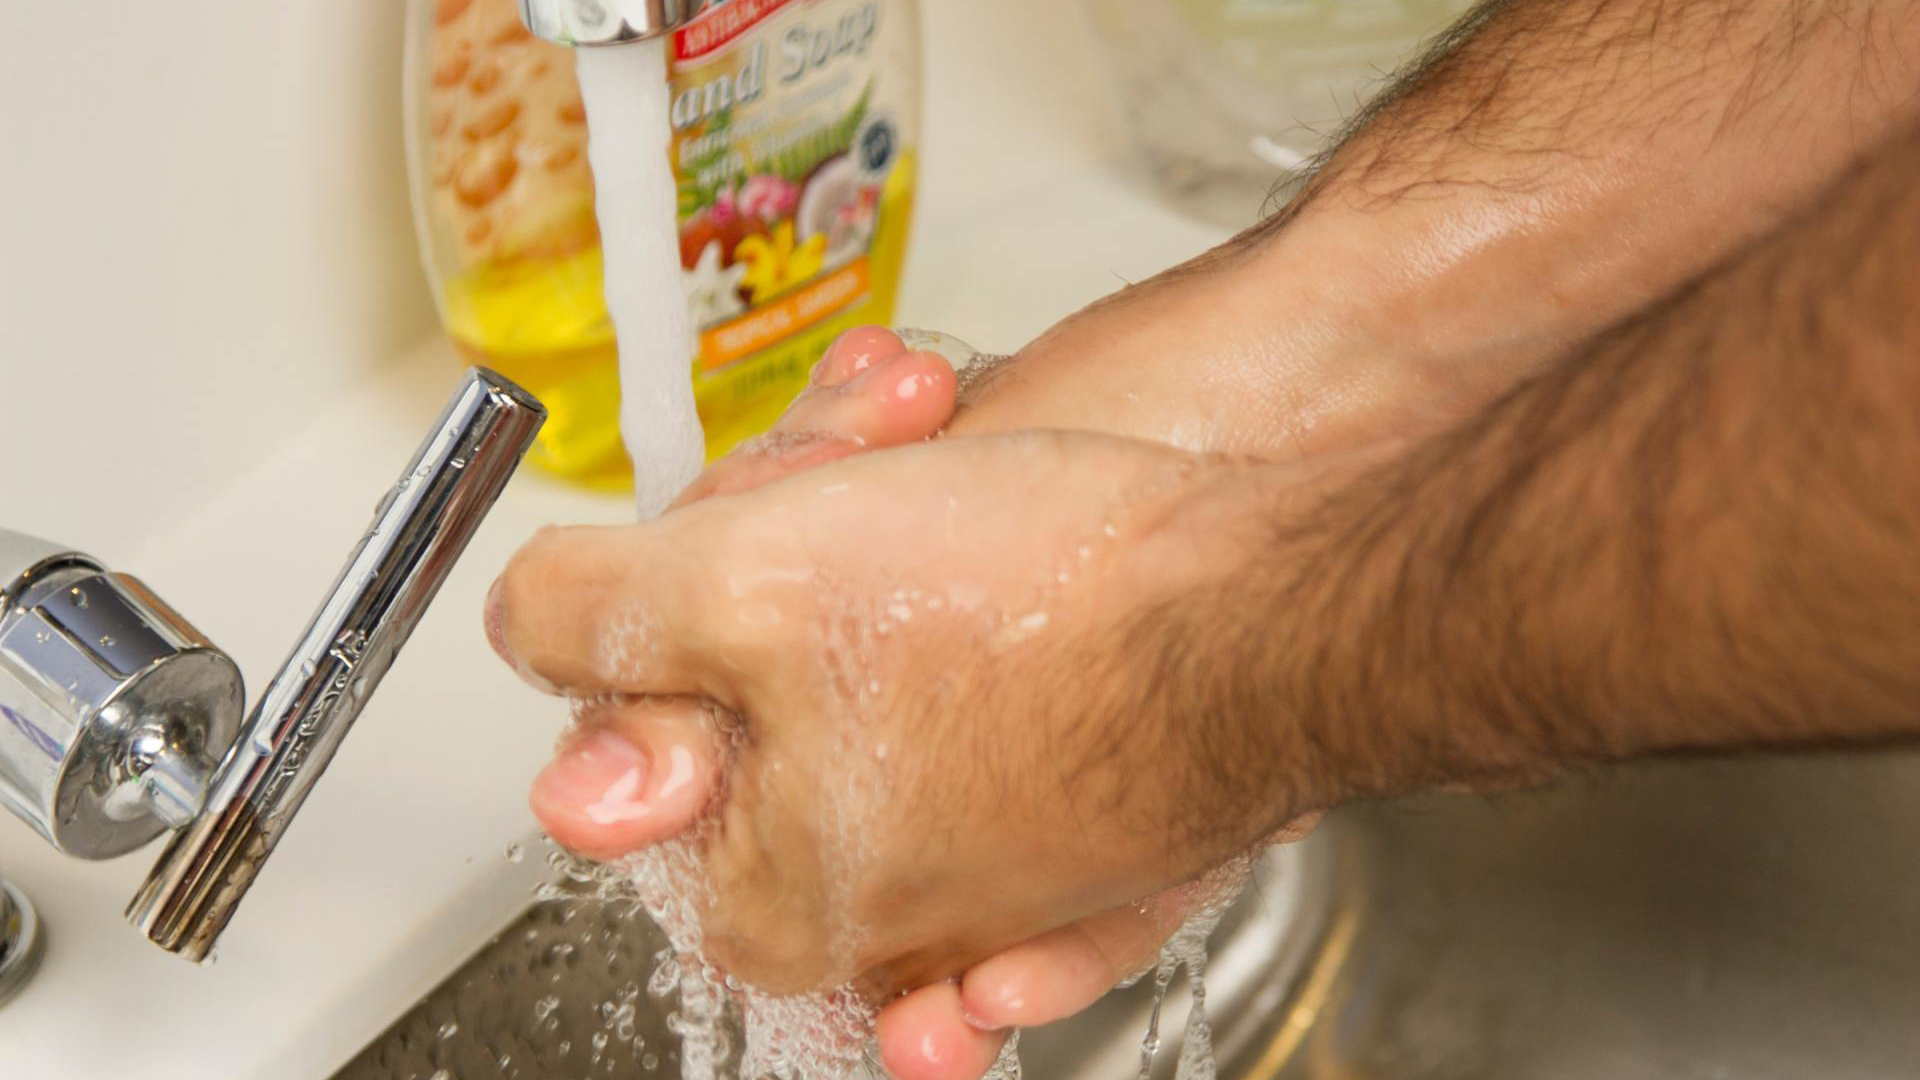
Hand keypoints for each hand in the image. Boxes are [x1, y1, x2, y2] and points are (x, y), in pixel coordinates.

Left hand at [492, 328, 1334, 1077]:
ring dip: (883, 535)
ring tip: (931, 442)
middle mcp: (894, 912)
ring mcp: (1005, 866)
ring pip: (874, 670)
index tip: (727, 541)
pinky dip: (961, 574)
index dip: (668, 621)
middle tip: (858, 465)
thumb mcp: (748, 582)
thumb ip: (595, 617)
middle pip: (769, 709)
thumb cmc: (1049, 618)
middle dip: (788, 557)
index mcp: (780, 898)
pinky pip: (982, 681)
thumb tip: (528, 628)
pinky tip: (947, 464)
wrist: (1282, 606)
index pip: (648, 768)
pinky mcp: (1092, 805)